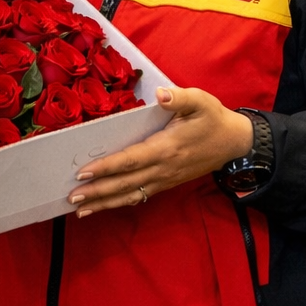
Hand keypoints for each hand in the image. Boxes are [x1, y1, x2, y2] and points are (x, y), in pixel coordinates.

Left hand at [67, 87, 253, 216]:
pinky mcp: (166, 183)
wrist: (234, 143)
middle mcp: (163, 168)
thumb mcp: (200, 101)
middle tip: (71, 197)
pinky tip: (103, 206)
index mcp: (166, 148)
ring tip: (80, 210)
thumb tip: (161, 95)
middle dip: (97, 191)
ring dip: (104, 203)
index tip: (84, 172)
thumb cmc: (213, 119)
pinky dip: (119, 202)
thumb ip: (179, 97)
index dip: (107, 167)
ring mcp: (164, 179)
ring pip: (130, 194)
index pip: (130, 160)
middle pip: (125, 183)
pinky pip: (139, 195)